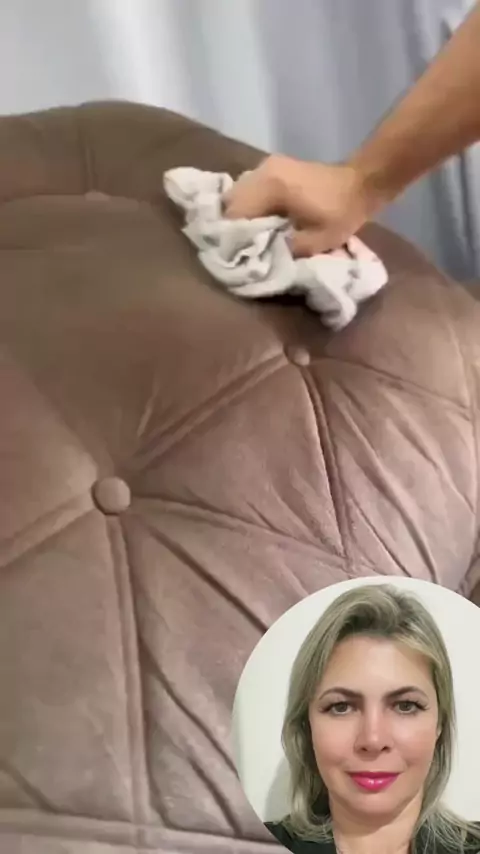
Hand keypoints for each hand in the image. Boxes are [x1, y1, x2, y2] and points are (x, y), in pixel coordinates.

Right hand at [224, 154, 379, 256]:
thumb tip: (258, 257)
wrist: (362, 182)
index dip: (232, 238)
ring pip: (237, 193)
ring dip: (240, 214)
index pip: (234, 214)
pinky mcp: (274, 167)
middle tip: (241, 247)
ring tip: (249, 235)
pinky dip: (249, 204)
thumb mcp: (314, 242)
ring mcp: (267, 165)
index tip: (237, 256)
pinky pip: (249, 187)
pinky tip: (259, 220)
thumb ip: (282, 250)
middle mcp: (263, 172)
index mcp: (270, 187)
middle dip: (232, 226)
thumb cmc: (341, 213)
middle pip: (230, 201)